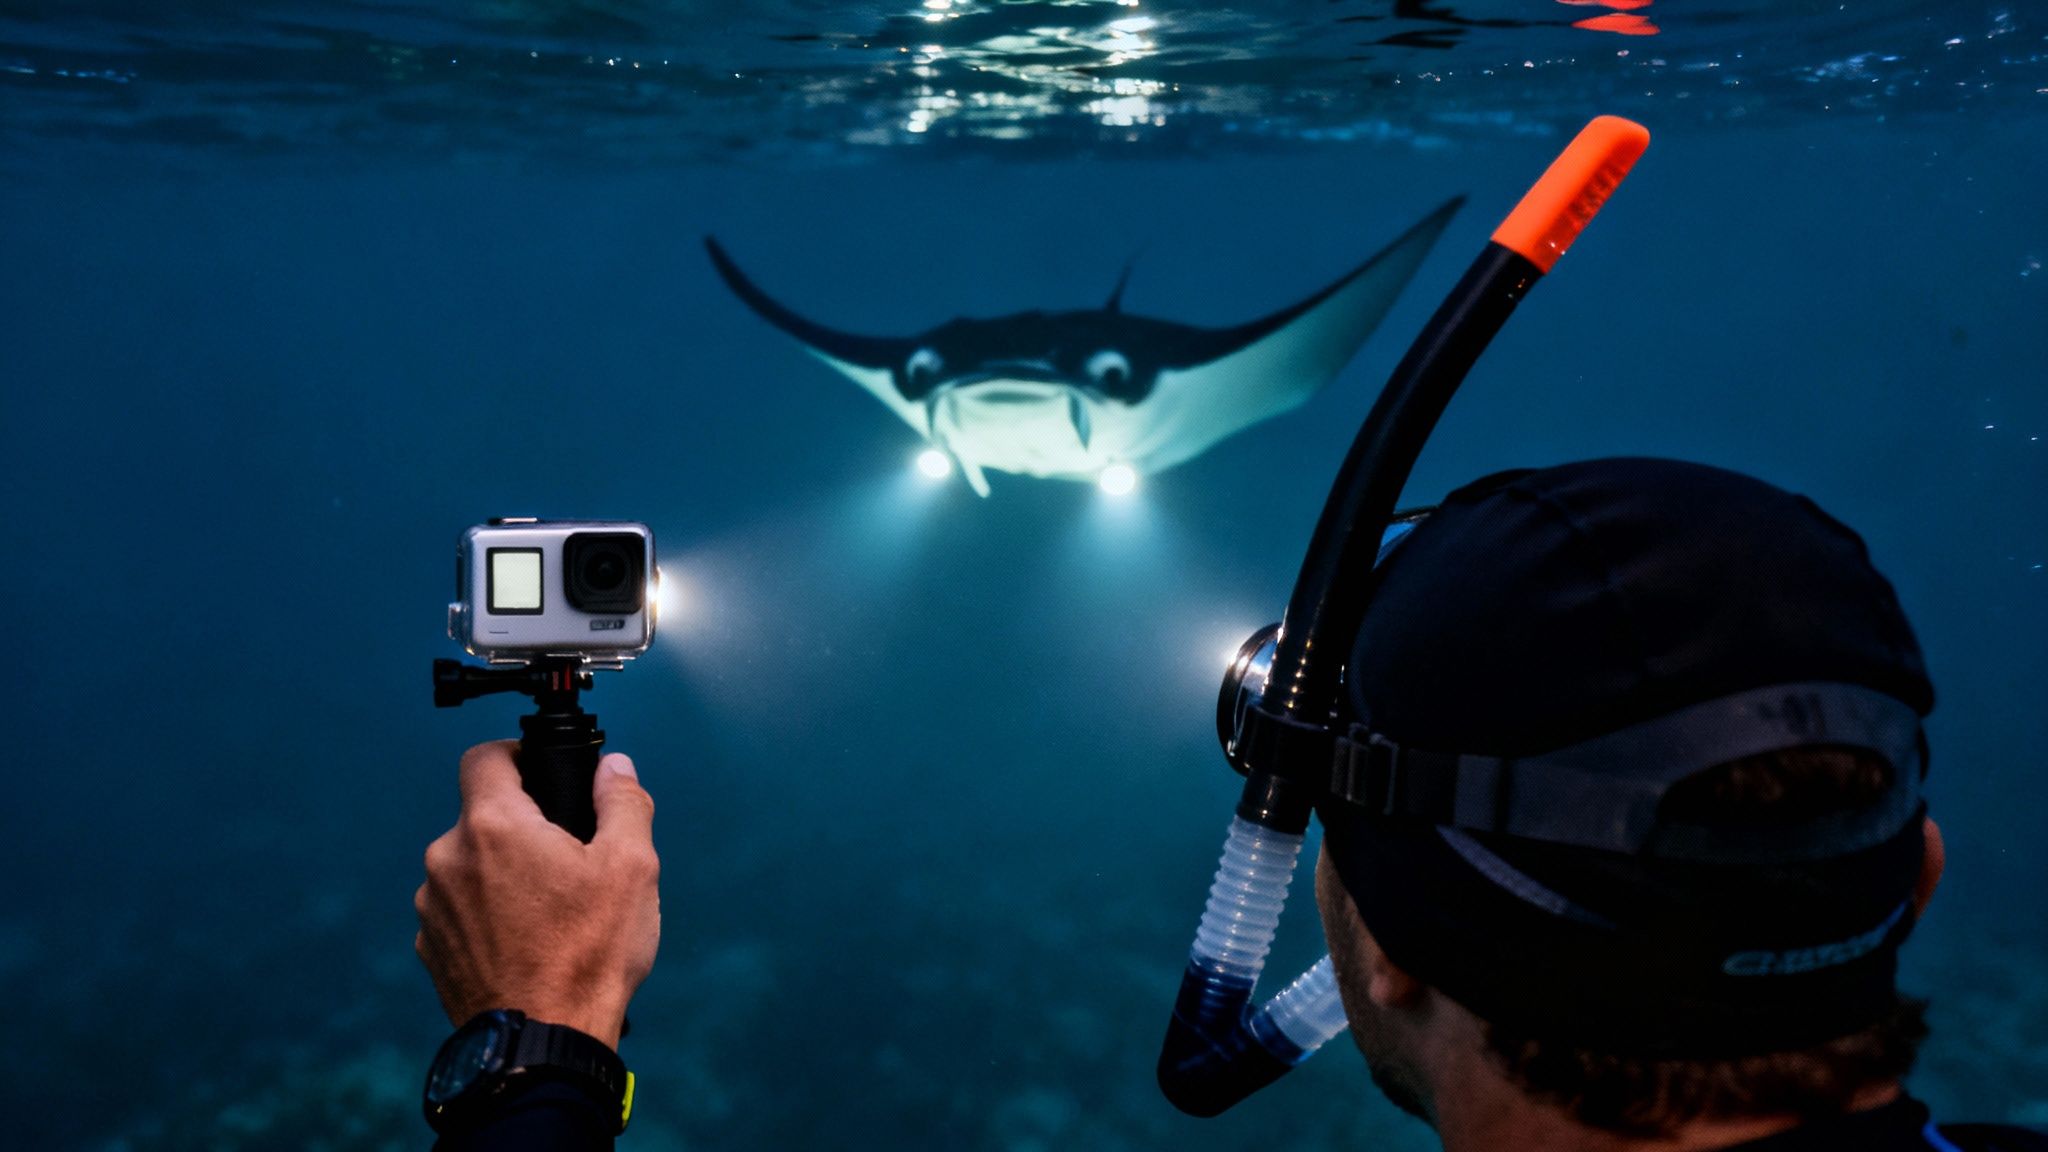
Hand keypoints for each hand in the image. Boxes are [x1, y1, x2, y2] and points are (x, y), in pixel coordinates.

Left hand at [416, 740, 660, 1048]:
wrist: (543, 1043)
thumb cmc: (588, 954)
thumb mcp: (632, 866)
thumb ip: (622, 801)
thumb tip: (616, 767)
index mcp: (494, 825)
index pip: (486, 756)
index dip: (516, 754)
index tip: (543, 773)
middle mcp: (448, 858)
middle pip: (483, 815)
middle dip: (523, 827)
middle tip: (569, 859)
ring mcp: (432, 907)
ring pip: (470, 865)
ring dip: (503, 873)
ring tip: (551, 912)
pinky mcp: (430, 948)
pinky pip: (459, 910)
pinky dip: (488, 914)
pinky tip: (527, 942)